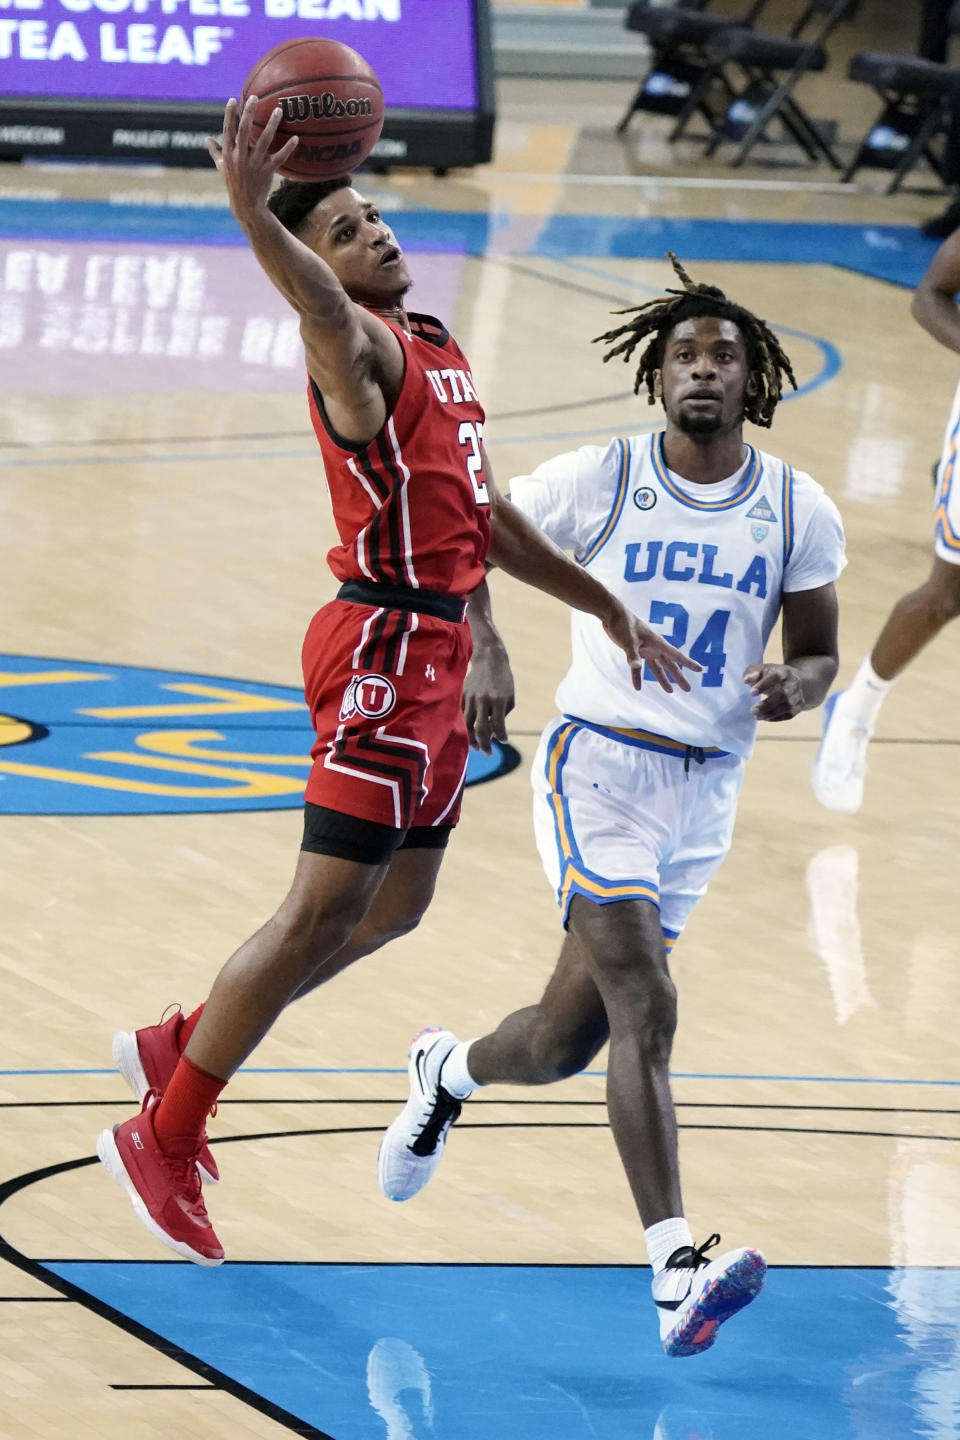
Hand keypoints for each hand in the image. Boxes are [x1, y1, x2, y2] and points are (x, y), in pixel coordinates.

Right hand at [206, 96, 297, 226]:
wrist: (246, 206)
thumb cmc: (234, 185)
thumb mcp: (222, 168)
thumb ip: (215, 152)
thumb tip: (206, 140)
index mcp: (229, 154)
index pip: (228, 130)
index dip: (230, 114)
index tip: (233, 100)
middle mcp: (240, 157)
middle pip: (245, 130)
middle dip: (249, 112)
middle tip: (255, 97)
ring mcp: (254, 164)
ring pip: (264, 140)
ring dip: (271, 123)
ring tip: (278, 110)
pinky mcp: (267, 171)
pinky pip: (279, 157)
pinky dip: (288, 148)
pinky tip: (296, 138)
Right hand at [462, 642, 515, 753]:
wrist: (489, 660)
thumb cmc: (503, 680)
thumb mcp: (509, 697)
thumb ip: (502, 715)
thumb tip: (494, 734)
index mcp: (498, 700)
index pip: (498, 725)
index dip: (501, 737)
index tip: (504, 741)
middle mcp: (483, 700)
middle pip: (480, 728)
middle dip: (485, 744)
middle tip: (488, 754)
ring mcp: (471, 698)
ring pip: (468, 724)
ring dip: (472, 739)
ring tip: (477, 747)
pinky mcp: (463, 695)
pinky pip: (462, 715)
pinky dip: (465, 726)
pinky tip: (469, 733)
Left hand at [602, 601, 700, 692]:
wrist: (612, 614)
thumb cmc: (623, 623)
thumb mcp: (628, 641)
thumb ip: (633, 656)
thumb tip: (637, 668)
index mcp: (657, 643)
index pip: (677, 655)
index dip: (689, 663)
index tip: (700, 669)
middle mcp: (654, 647)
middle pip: (670, 665)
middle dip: (679, 677)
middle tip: (688, 690)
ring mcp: (645, 649)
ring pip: (657, 667)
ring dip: (663, 679)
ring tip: (670, 691)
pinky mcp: (635, 650)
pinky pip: (639, 667)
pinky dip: (638, 676)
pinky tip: (638, 686)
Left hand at [743, 663, 804, 720]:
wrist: (792, 681)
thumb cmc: (771, 676)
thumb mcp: (761, 670)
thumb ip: (752, 672)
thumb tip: (746, 679)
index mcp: (784, 671)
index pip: (776, 676)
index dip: (764, 684)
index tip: (751, 693)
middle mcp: (794, 683)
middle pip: (784, 694)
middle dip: (767, 704)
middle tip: (753, 710)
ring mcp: (798, 695)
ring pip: (788, 706)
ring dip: (771, 713)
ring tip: (756, 715)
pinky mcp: (799, 706)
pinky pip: (789, 714)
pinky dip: (776, 718)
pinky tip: (765, 718)